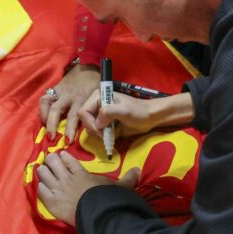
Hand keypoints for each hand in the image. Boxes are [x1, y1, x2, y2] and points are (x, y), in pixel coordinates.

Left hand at [36, 151, 138, 226]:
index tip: (62, 158)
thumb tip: (138, 170)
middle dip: (50, 162)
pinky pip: (40, 189)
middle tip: (52, 165)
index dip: (63, 157)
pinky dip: (41, 187)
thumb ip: (128, 179)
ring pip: (42, 173)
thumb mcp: (119, 188)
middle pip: (51, 161)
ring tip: (45, 174)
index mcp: (80, 172)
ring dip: (43, 173)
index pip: (66, 158)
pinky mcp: (51, 202)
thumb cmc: (107, 199)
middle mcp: (66, 177)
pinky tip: (44, 189)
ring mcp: (57, 189)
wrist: (97, 215)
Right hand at [39, 64, 99, 140]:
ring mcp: (60, 92)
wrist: (88, 66)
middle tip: (52, 139)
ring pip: (47, 104)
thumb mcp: (100, 97)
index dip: (70, 129)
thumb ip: (97, 111)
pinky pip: (45, 99)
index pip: (74, 116)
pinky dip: (42, 109)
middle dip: (53, 126)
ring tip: (46, 129)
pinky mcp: (55, 88)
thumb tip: (97, 128)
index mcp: (82, 98)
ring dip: (45, 118)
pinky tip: (44, 118)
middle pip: (57, 111)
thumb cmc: (96, 85)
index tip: (69, 141)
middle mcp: (69, 96)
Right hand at [78, 90, 195, 136]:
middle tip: (107, 134)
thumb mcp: (124, 110)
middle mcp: (97, 105)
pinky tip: (116, 133)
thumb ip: (108, 112)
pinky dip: (105, 137)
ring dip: (101, 134)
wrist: (150, 117)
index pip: (83, 112)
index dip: (89, 123)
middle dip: (96, 130)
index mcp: (98, 97)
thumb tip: (97, 123)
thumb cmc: (138, 111)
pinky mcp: (106, 124)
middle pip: (85, 122)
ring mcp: (101, 115)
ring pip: (91, 129)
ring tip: (114, 132)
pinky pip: (98, 133)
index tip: (101, 130)